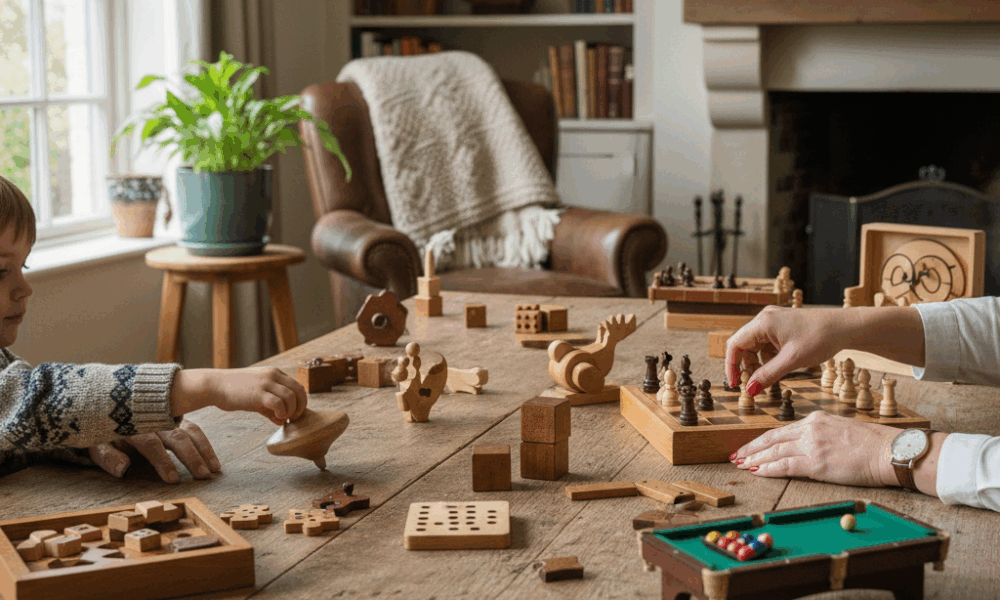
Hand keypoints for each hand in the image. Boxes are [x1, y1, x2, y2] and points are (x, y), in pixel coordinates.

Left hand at [88, 419, 221, 483]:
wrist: (106, 406)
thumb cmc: (102, 433)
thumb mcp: (95, 444)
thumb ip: (107, 457)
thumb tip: (123, 469)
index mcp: (132, 426)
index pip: (150, 444)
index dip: (162, 461)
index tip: (173, 479)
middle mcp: (154, 420)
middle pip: (176, 436)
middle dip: (191, 456)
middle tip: (202, 475)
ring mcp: (167, 417)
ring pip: (190, 430)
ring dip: (204, 450)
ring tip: (214, 469)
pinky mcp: (177, 418)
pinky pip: (194, 429)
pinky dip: (205, 444)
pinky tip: (214, 460)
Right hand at [171, 367, 307, 425]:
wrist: (215, 386)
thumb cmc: (235, 392)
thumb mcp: (257, 397)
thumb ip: (271, 408)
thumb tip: (282, 421)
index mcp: (275, 373)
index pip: (298, 386)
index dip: (301, 401)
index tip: (295, 413)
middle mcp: (273, 375)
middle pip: (299, 390)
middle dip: (300, 407)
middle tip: (294, 418)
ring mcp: (266, 383)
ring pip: (291, 397)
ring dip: (291, 411)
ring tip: (283, 418)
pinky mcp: (258, 393)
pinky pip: (278, 403)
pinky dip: (282, 412)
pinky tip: (277, 417)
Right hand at [725, 306, 924, 396]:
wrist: (845, 326)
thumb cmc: (821, 338)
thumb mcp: (792, 361)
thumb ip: (768, 376)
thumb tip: (750, 391)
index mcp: (763, 323)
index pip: (735, 344)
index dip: (732, 366)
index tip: (735, 384)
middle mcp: (765, 319)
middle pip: (744, 346)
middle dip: (746, 366)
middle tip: (753, 384)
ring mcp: (774, 322)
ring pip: (755, 346)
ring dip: (758, 364)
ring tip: (769, 377)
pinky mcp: (782, 327)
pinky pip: (767, 345)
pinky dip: (769, 358)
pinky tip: (780, 367)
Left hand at [731, 411, 897, 486]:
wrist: (890, 451)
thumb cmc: (874, 444)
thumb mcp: (843, 429)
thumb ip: (822, 434)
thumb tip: (809, 445)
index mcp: (816, 419)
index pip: (782, 431)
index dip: (763, 440)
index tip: (750, 446)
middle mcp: (810, 429)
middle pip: (772, 439)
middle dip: (751, 448)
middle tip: (736, 455)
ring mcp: (812, 445)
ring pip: (774, 452)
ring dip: (754, 459)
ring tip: (741, 465)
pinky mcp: (816, 463)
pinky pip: (785, 466)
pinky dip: (768, 469)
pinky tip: (757, 472)